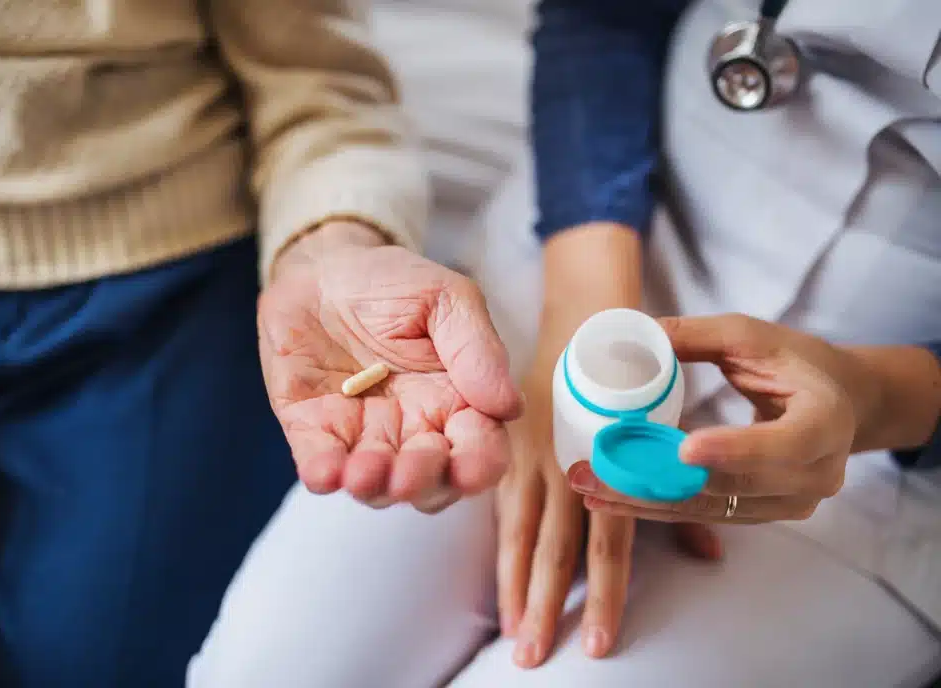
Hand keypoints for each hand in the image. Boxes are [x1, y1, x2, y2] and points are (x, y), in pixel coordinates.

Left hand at [258, 221, 522, 512]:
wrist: (322, 269)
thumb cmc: (392, 284)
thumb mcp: (446, 299)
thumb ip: (476, 348)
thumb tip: (509, 406)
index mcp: (455, 403)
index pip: (479, 449)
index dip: (478, 466)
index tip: (468, 469)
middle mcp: (413, 431)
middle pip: (430, 481)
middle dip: (420, 483)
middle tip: (406, 475)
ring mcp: (362, 437)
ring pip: (376, 485)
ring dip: (373, 487)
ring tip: (364, 474)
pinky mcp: (313, 431)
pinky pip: (319, 464)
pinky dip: (323, 474)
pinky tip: (325, 473)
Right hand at [497, 341, 720, 668]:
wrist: (586, 315)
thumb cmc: (635, 375)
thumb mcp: (668, 423)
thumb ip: (678, 492)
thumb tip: (711, 554)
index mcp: (605, 456)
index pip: (605, 541)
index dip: (604, 595)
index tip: (600, 643)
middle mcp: (560, 461)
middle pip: (552, 549)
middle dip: (545, 607)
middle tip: (535, 657)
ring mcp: (526, 455)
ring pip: (517, 536)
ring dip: (515, 589)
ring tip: (514, 635)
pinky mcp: (506, 450)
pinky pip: (500, 510)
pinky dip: (502, 551)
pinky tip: (500, 586)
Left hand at [570, 314, 868, 523]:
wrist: (840, 403)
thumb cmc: (798, 363)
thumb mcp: (754, 337)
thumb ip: (698, 335)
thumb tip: (636, 331)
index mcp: (826, 422)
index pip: (785, 445)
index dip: (736, 450)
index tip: (684, 447)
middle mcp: (816, 474)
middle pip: (733, 486)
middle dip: (660, 479)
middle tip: (600, 469)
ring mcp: (790, 503)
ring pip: (710, 508)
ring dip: (644, 500)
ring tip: (587, 484)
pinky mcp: (761, 513)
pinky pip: (704, 513)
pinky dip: (655, 505)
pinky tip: (609, 497)